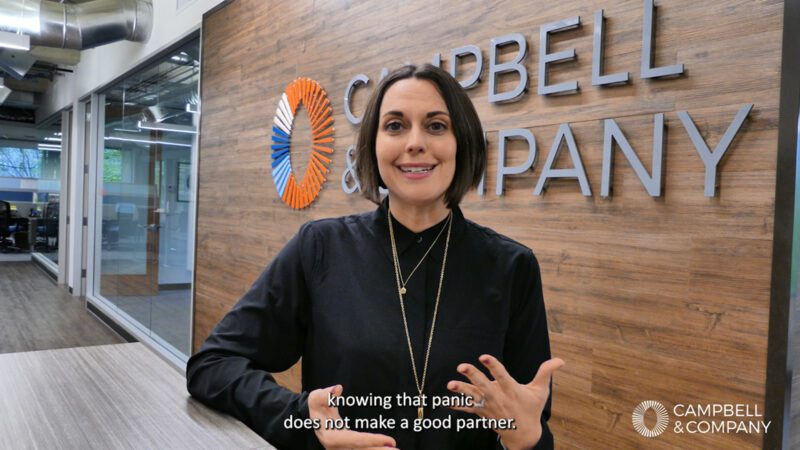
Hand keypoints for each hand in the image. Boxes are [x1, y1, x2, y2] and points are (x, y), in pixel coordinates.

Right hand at [308, 385, 397, 449]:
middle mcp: (337, 448)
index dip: (373, 441)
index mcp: (332, 437)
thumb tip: (337, 388)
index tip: (390, 440)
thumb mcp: (316, 398)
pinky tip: (386, 449)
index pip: (356, 440)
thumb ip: (325, 395)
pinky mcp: (347, 449)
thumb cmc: (317, 407)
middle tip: (397, 449)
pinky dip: (374, 449)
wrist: (313, 418)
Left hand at [447, 355, 563, 449]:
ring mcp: (489, 406)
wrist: (523, 435)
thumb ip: (546, 373)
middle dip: (473, 376)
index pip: (502, 376)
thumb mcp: (540, 391)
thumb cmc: (532, 409)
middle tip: (461, 366)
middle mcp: (499, 398)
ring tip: (450, 384)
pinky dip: (457, 405)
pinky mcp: (483, 412)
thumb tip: (560, 360)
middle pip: (484, 385)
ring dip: (461, 391)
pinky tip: (445, 401)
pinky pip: (468, 409)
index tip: (484, 356)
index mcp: (512, 391)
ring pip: (473, 397)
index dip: (493, 366)